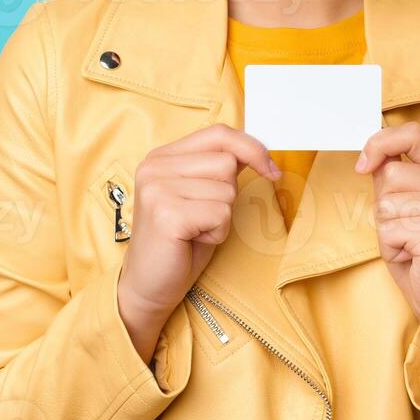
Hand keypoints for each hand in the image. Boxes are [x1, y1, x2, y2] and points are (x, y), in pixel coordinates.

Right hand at [117, 124, 280, 362]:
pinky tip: (192, 241)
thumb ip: (219, 169)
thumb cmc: (180, 242)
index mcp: (161, 157)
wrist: (148, 287)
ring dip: (221, 216)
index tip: (271, 169)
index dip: (251, 148)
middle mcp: (154, 166)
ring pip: (227, 189)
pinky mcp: (166, 213)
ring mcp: (157, 188)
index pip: (218, 133)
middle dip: (227, 194)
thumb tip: (259, 151)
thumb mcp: (201, 195)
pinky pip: (221, 214)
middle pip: (226, 161)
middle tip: (202, 218)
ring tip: (195, 231)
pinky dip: (217, 233)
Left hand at [355, 122, 419, 382]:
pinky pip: (389, 229)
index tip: (363, 165)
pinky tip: (414, 257)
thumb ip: (394, 179)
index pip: (413, 135)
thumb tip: (369, 154)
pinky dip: (392, 248)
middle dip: (385, 207)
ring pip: (386, 204)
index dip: (381, 143)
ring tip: (411, 245)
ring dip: (388, 230)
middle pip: (390, 175)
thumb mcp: (407, 209)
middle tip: (407, 231)